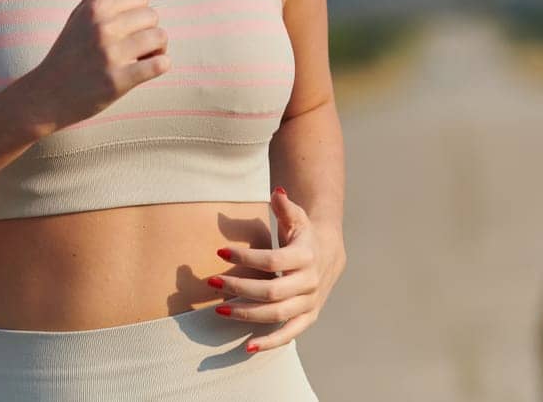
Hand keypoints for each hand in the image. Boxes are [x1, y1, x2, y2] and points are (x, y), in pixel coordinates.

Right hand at [18, 0, 168, 129]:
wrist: (46, 95)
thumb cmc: (67, 52)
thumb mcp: (79, 15)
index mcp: (95, 9)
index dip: (140, 14)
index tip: (128, 29)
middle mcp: (103, 28)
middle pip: (154, 17)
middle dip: (150, 32)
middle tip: (137, 47)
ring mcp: (110, 55)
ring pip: (160, 38)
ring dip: (158, 50)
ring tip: (143, 59)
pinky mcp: (118, 81)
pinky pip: (160, 65)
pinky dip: (161, 66)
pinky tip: (148, 70)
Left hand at [209, 186, 345, 351]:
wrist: (330, 255)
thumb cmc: (304, 234)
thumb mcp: (297, 217)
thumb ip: (286, 206)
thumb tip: (277, 193)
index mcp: (307, 255)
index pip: (273, 260)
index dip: (246, 257)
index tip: (219, 251)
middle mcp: (310, 281)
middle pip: (272, 291)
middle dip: (240, 287)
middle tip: (212, 282)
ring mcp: (310, 302)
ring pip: (277, 314)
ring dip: (247, 314)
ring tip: (219, 308)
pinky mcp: (308, 317)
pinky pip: (290, 334)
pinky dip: (270, 342)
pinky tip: (247, 348)